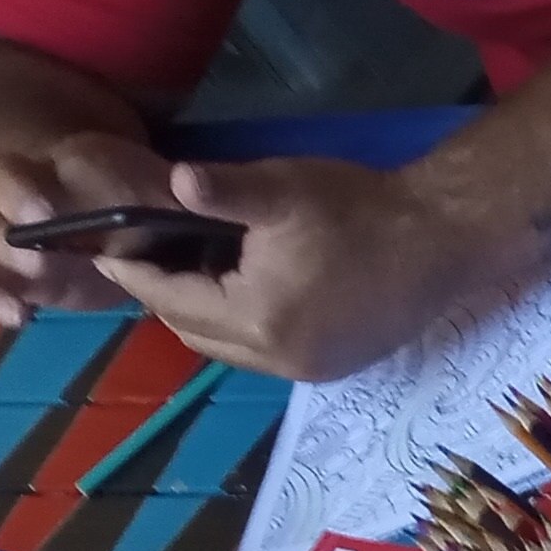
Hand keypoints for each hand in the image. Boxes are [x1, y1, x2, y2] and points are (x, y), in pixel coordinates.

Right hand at [0, 130, 187, 325]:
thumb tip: (193, 187)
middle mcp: (30, 188)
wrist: (136, 232)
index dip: (34, 185)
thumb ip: (178, 192)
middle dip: (7, 212)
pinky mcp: (10, 273)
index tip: (46, 214)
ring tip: (30, 283)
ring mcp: (14, 230)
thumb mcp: (170, 194)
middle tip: (37, 254)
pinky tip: (17, 316)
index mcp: (71, 163)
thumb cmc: (153, 206)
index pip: (37, 162)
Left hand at [95, 154, 479, 382]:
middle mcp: (279, 358)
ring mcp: (310, 369)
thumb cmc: (361, 209)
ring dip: (203, 314)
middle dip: (164, 296)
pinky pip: (262, 353)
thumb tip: (170, 181)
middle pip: (192, 332)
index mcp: (259, 317)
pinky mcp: (335, 366)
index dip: (134, 272)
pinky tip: (247, 290)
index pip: (171, 299)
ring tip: (194, 271)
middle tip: (147, 255)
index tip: (105, 248)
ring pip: (226, 348)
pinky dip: (241, 326)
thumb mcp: (284, 189)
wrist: (445, 239)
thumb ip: (221, 192)